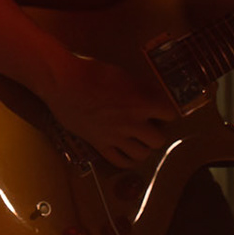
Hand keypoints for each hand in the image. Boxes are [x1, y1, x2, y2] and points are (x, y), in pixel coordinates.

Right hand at [40, 55, 176, 168]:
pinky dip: (127, 160)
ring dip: (144, 147)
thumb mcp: (123, 75)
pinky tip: (127, 153)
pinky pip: (120, 161)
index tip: (163, 111)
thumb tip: (153, 95)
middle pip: (158, 140)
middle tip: (150, 126)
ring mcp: (115, 137)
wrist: (64, 83)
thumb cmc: (93, 72)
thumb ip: (141, 89)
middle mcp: (132, 124)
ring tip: (140, 140)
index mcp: (141, 103)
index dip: (167, 112)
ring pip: (142, 154)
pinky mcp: (100, 145)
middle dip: (157, 133)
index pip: (170, 114)